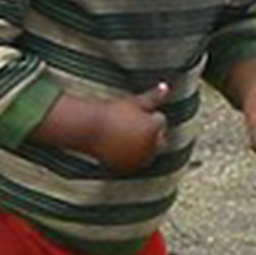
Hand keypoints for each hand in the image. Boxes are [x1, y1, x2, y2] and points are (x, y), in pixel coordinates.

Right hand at [47, 83, 174, 172]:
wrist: (89, 129)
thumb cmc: (112, 112)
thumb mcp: (134, 102)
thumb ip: (153, 97)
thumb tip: (166, 86)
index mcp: (153, 128)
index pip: (160, 120)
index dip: (146, 114)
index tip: (130, 113)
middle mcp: (150, 147)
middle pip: (159, 139)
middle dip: (150, 133)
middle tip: (129, 125)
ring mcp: (139, 160)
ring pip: (148, 152)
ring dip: (142, 146)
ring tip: (123, 135)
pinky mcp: (129, 168)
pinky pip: (136, 162)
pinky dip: (131, 156)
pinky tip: (117, 146)